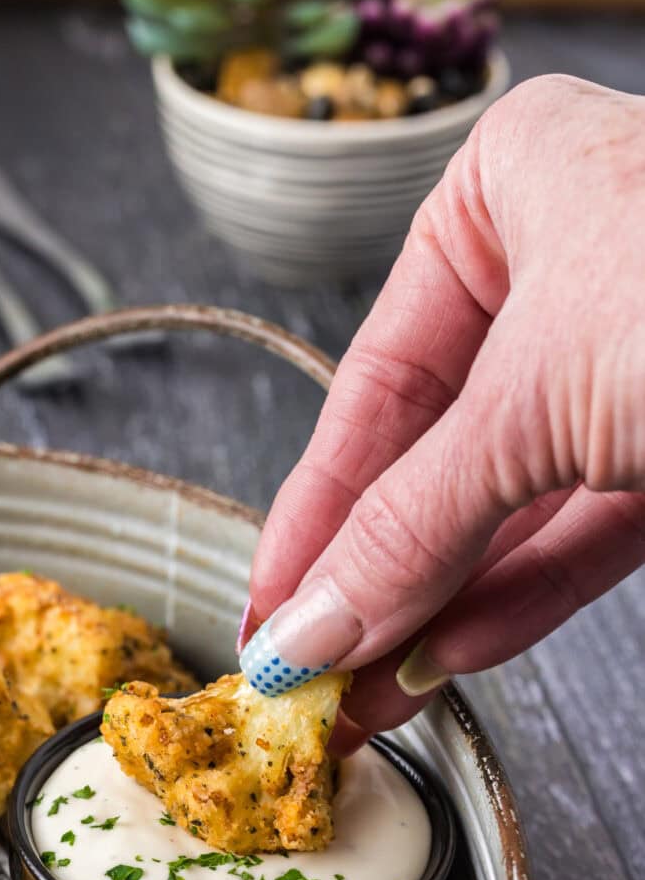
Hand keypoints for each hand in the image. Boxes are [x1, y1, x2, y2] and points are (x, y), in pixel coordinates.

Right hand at [242, 74, 644, 751]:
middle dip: (374, 573)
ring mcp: (636, 357)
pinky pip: (584, 531)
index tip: (271, 606)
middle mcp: (570, 265)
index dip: (313, 509)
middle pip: (437, 451)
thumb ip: (410, 524)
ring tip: (368, 689)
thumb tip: (308, 624)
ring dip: (438, 602)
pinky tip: (452, 656)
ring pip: (510, 501)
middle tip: (311, 666)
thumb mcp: (535, 404)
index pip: (373, 379)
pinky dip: (518, 599)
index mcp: (511, 190)